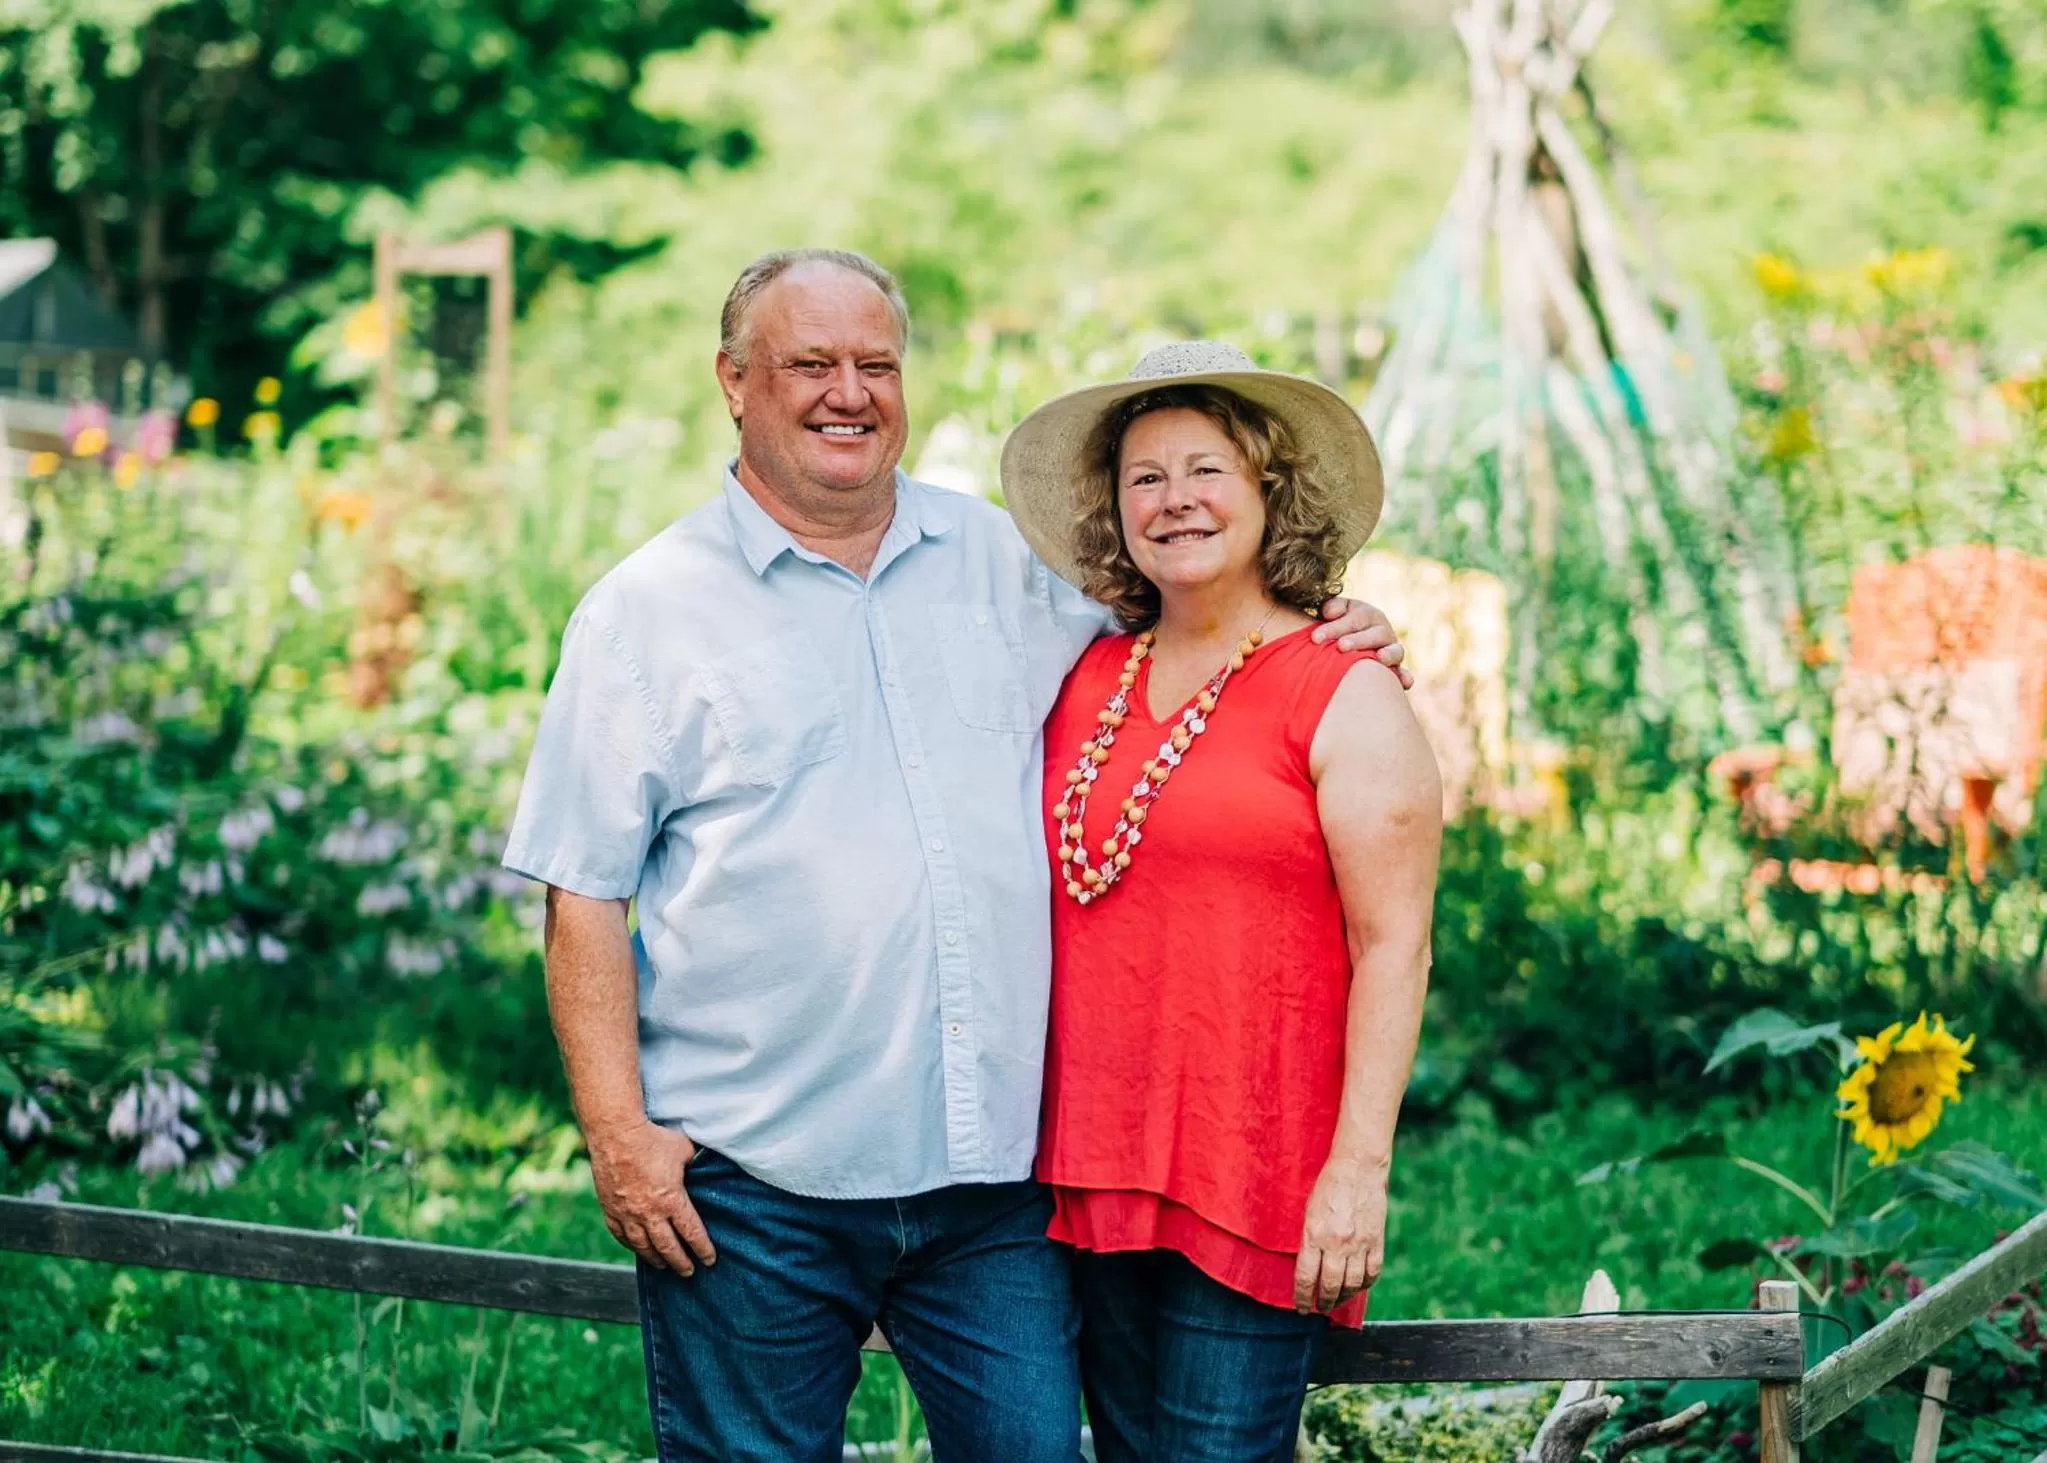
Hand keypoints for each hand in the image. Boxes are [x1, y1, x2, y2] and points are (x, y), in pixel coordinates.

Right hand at [586, 1118, 716, 1275]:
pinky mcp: (610, 1210)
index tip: (710, 1260)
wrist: (616, 1133)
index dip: (702, 1249)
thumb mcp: (684, 1151)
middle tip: (689, 1272)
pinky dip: (632, 1246)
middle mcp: (649, 1214)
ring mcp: (627, 1214)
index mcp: (671, 1201)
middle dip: (681, 1263)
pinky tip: (639, 1249)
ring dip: (656, 1259)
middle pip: (668, 1248)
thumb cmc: (653, 1139)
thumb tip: (705, 1169)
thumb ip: (695, 1166)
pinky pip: (622, 1236)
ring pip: (643, 1247)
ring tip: (665, 1266)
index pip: (691, 1233)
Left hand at [1295, 1156, 1386, 1313]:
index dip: (1303, 1297)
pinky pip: (1372, 1273)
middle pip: (1330, 1286)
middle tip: (1320, 1308)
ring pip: (1352, 1284)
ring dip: (1343, 1298)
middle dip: (1324, 1302)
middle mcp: (1337, 1243)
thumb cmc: (1328, 1187)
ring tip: (1336, 1302)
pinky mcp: (1376, 1241)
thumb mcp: (1309, 1212)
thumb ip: (1309, 1241)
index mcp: (1314, 1235)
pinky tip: (1357, 1287)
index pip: (1306, 1277)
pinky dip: (1364, 1284)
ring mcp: (1359, 1244)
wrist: (1358, 1169)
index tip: (1302, 1308)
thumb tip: (1309, 1268)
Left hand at [1311, 597, 1413, 689]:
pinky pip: (1402, 673)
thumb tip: (1329, 613)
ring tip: (1379, 658)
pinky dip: (1405, 677)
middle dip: (1358, 640)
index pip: (1354, 619)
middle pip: (1376, 634)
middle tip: (1341, 647)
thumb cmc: (1334, 628)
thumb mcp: (1332, 613)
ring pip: (1395, 651)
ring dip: (1388, 655)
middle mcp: (1382, 631)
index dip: (1335, 627)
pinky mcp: (1394, 669)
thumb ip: (1331, 608)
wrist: (1346, 643)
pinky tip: (1405, 683)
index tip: (1315, 638)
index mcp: (1367, 614)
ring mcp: (1391, 650)